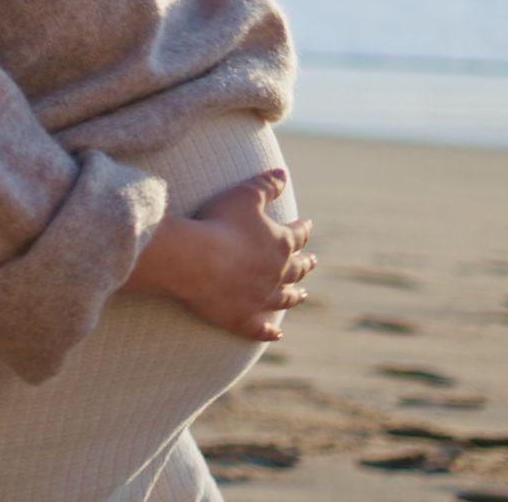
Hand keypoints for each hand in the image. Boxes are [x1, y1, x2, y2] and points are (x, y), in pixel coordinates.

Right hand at [180, 168, 315, 341]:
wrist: (196, 261)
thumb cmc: (220, 223)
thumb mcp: (245, 194)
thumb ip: (267, 185)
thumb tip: (284, 174)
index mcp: (280, 244)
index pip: (298, 235)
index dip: (303, 229)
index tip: (307, 225)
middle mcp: (276, 274)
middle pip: (296, 270)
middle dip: (304, 265)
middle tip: (312, 263)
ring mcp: (261, 299)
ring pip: (284, 299)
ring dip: (294, 296)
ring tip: (301, 295)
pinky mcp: (242, 319)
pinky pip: (261, 329)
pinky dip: (271, 331)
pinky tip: (277, 333)